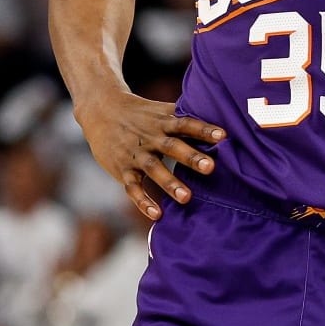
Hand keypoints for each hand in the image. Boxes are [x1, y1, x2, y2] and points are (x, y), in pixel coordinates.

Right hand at [77, 92, 224, 220]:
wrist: (100, 110)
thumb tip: (220, 116)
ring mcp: (135, 154)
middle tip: (211, 168)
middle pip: (172, 146)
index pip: (185, 124)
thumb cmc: (140, 113)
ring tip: (187, 197)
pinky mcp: (122, 169)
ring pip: (153, 169)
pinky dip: (143, 201)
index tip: (223, 135)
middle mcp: (150, 137)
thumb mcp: (160, 110)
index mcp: (162, 122)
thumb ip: (185, 116)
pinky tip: (157, 215)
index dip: (203, 129)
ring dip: (170, 183)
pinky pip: (132, 187)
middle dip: (191, 157)